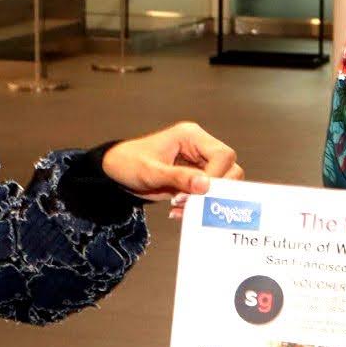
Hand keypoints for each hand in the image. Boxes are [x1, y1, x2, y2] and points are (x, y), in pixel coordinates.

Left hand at [102, 121, 242, 199]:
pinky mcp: (195, 178)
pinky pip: (208, 193)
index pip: (222, 155)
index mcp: (191, 136)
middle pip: (230, 168)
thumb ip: (179, 178)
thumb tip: (206, 186)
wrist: (115, 171)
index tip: (201, 193)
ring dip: (207, 200)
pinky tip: (179, 210)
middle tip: (192, 203)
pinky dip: (198, 204)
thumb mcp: (151, 172)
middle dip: (214, 190)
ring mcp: (199, 163)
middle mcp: (200, 147)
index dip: (217, 176)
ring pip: (223, 183)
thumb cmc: (128, 163)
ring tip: (182, 208)